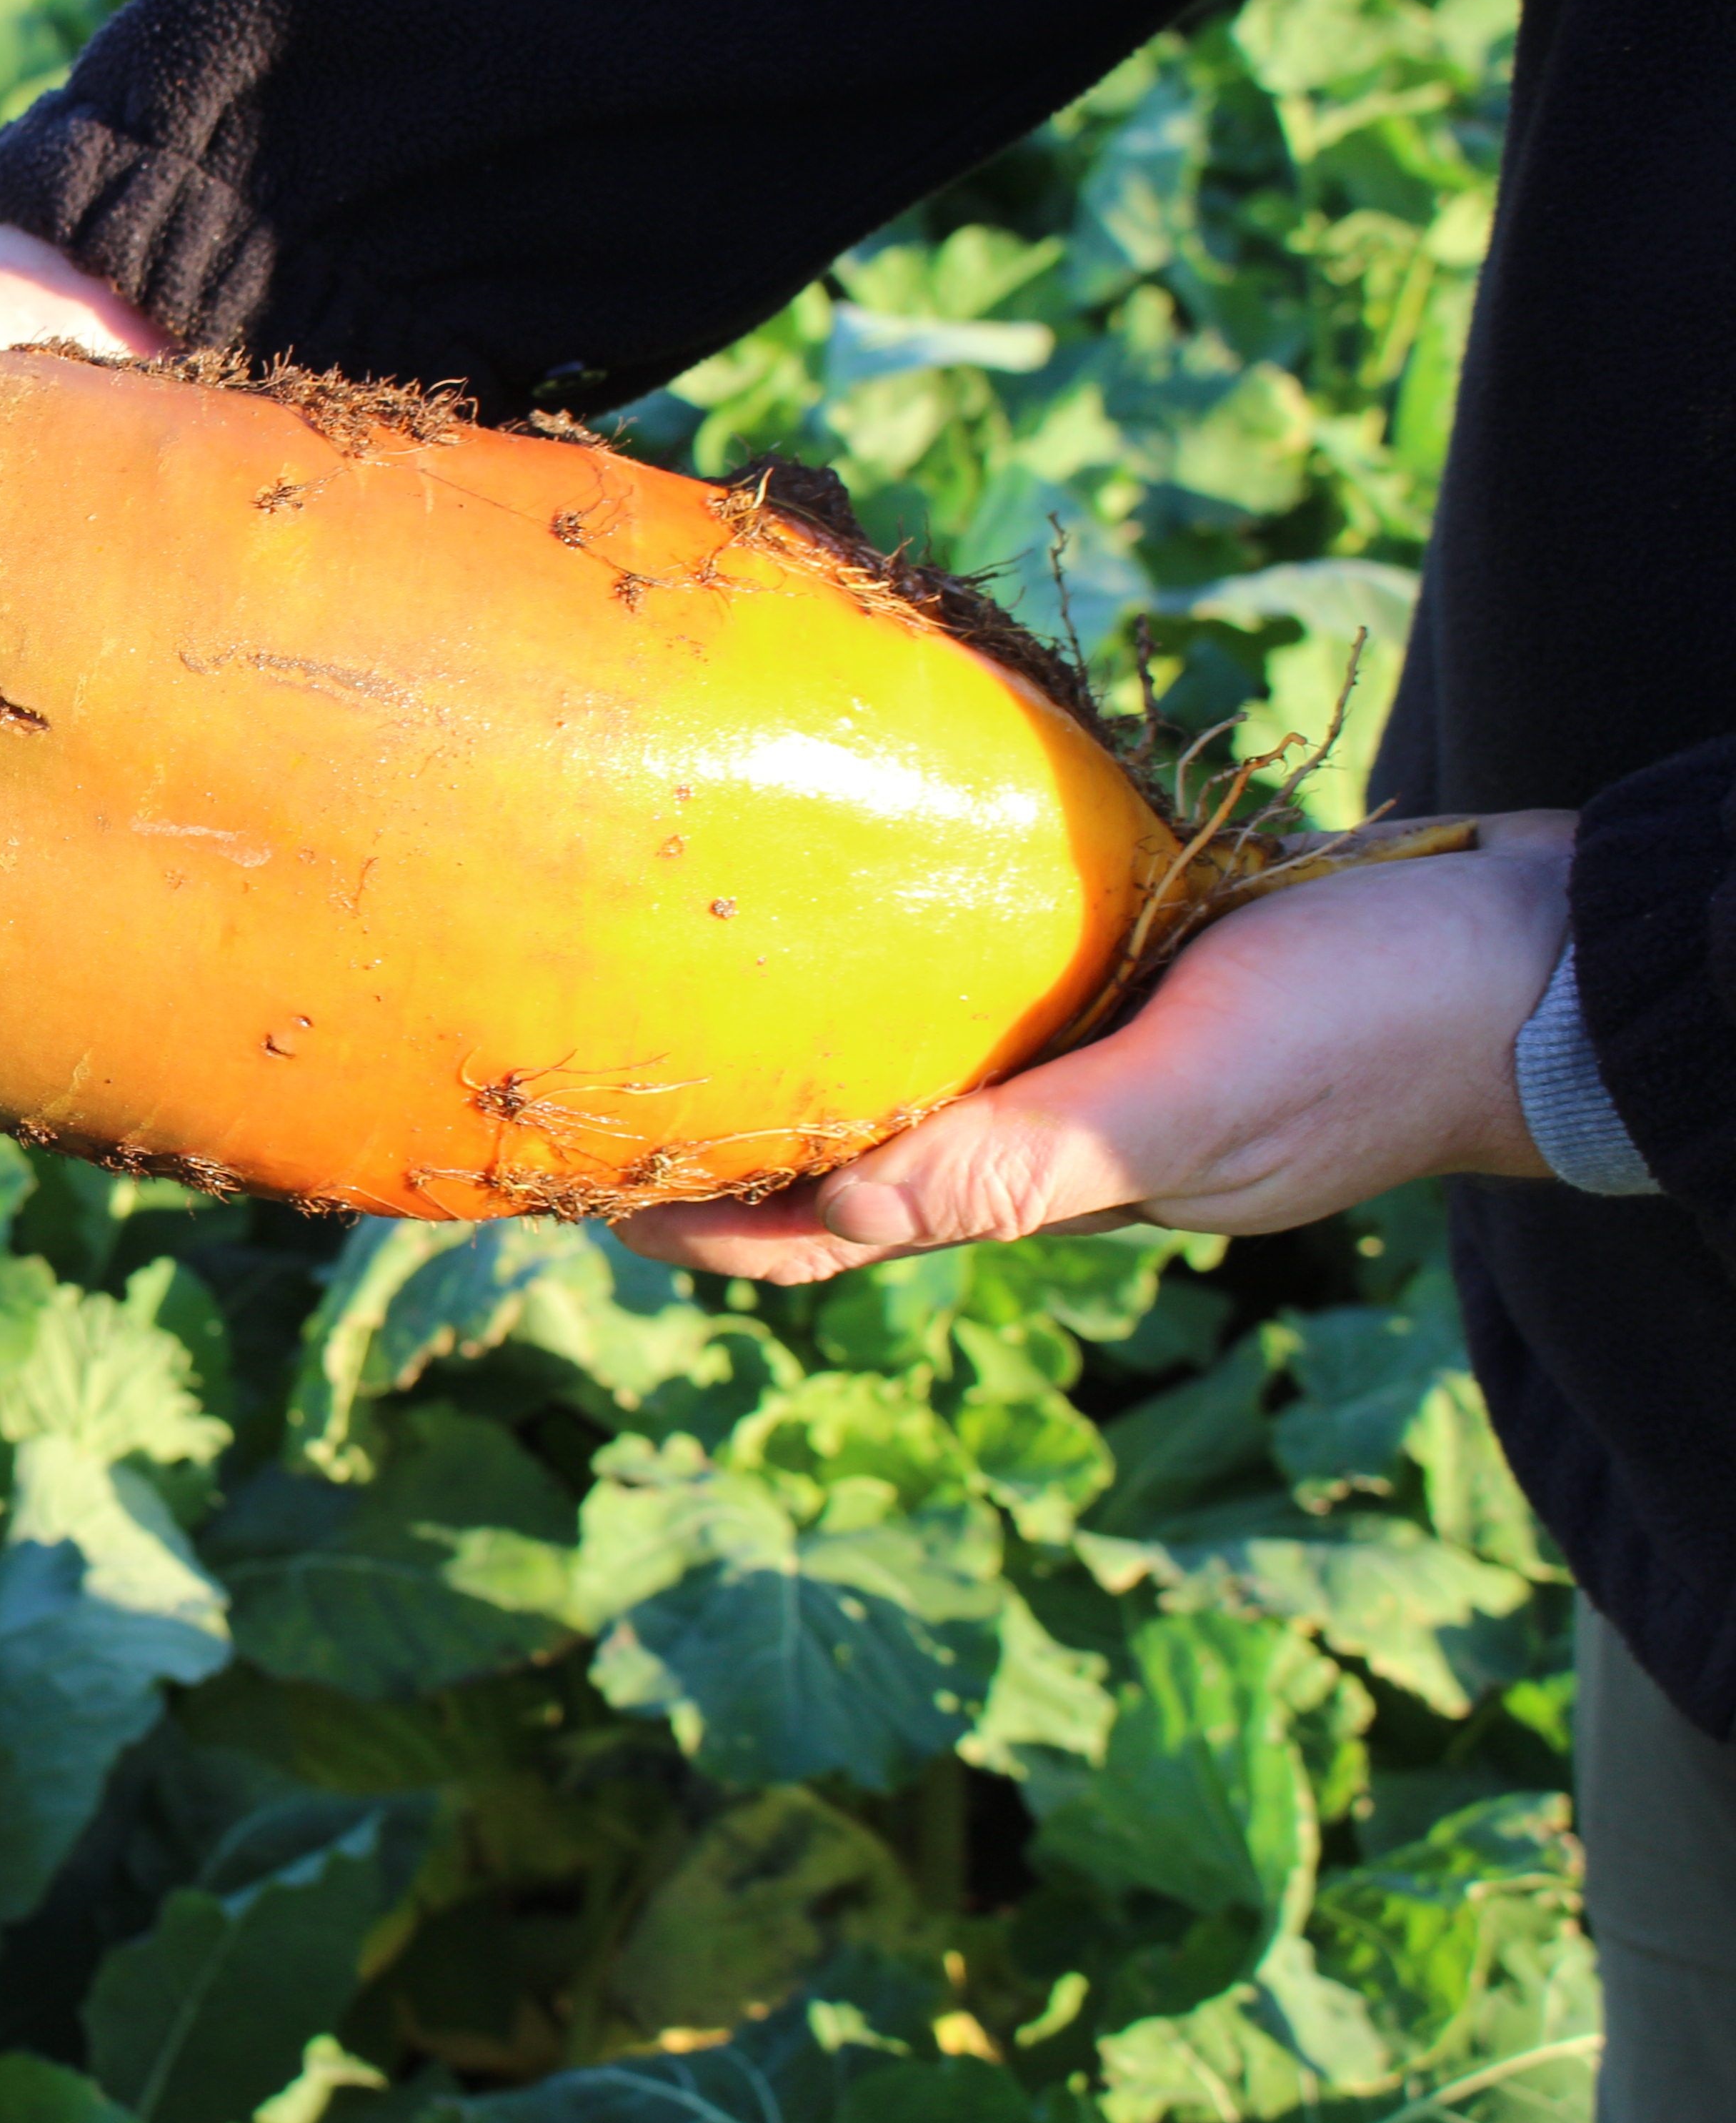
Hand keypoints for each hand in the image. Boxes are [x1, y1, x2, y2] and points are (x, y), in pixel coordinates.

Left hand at [614, 810, 1577, 1284]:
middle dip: (722, 1134)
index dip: (703, 1220)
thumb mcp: (1188, 1096)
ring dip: (800, 1044)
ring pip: (905, 1063)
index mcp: (1046, 1186)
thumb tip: (836, 1214)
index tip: (577, 1187)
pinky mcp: (1131, 962)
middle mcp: (1049, 1130)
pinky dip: (897, 952)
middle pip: (842, 1152)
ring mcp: (1092, 1049)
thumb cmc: (1372, 1027)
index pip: (828, 1231)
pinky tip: (842, 891)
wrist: (1544, 951)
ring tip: (675, 983)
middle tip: (584, 1081)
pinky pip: (979, 972)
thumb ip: (1026, 1160)